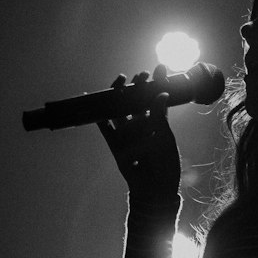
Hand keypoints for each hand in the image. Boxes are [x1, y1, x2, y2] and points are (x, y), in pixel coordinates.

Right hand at [97, 70, 181, 202]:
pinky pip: (105, 128)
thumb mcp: (165, 138)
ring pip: (120, 109)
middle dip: (136, 86)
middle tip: (140, 74)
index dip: (156, 83)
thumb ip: (161, 116)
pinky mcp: (115, 144)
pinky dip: (98, 116)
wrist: (155, 189)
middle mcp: (140, 125)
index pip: (155, 98)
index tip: (158, 68)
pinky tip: (93, 103)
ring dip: (118, 95)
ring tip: (119, 79)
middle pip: (135, 101)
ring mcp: (127, 133)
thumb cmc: (165, 165)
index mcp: (156, 123)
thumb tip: (162, 93)